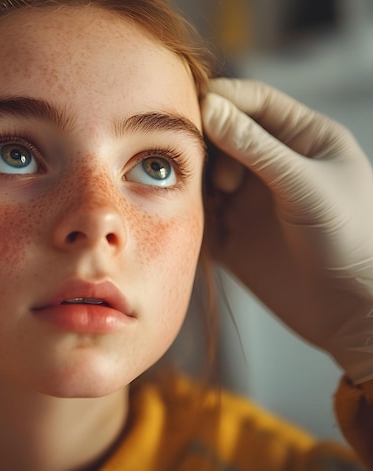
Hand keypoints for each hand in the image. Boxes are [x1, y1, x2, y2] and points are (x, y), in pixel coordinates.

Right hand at [201, 78, 372, 383]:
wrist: (352, 311)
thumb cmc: (350, 238)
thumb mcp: (305, 184)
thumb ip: (256, 147)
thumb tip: (210, 107)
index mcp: (302, 138)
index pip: (253, 101)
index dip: (221, 99)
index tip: (194, 110)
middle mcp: (270, 164)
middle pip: (221, 135)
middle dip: (206, 144)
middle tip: (210, 171)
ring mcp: (248, 199)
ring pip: (205, 172)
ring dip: (195, 179)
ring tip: (209, 200)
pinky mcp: (230, 232)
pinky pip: (198, 211)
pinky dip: (190, 210)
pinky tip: (195, 219)